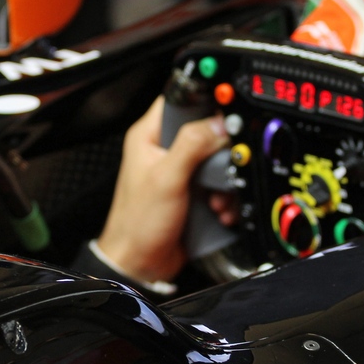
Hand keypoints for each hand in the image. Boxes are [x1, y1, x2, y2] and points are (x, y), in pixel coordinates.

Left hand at [96, 96, 230, 284]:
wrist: (140, 264)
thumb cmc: (137, 223)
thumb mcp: (166, 178)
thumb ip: (192, 145)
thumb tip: (219, 123)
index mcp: (150, 136)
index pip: (181, 99)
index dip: (205, 99)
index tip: (226, 109)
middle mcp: (164, 150)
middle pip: (206, 130)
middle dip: (222, 150)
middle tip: (225, 163)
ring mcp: (179, 172)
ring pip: (216, 159)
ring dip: (225, 179)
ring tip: (218, 196)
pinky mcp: (191, 192)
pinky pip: (218, 184)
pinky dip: (224, 197)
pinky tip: (219, 210)